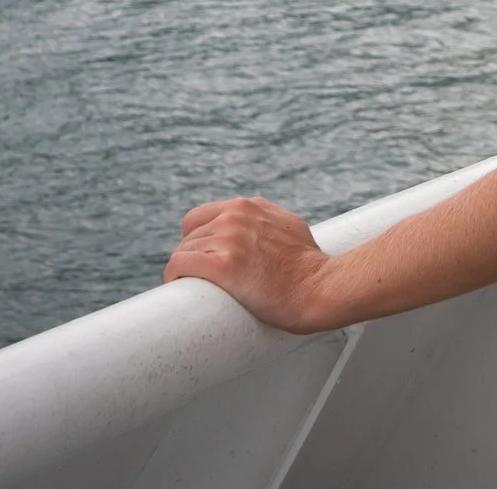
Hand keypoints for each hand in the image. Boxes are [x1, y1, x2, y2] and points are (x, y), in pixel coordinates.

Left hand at [162, 197, 337, 333]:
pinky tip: (180, 286)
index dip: (197, 239)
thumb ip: (268, 220)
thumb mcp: (289, 226)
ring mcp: (229, 238)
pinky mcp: (222, 265)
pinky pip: (180, 264)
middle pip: (190, 236)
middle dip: (192, 257)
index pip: (200, 217)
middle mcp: (236, 216)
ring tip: (195, 289)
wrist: (320, 288)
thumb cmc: (309, 267)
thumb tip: (258, 228)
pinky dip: (175, 275)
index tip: (201, 258)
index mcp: (250, 206)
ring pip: (184, 251)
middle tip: (200, 281)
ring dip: (185, 270)